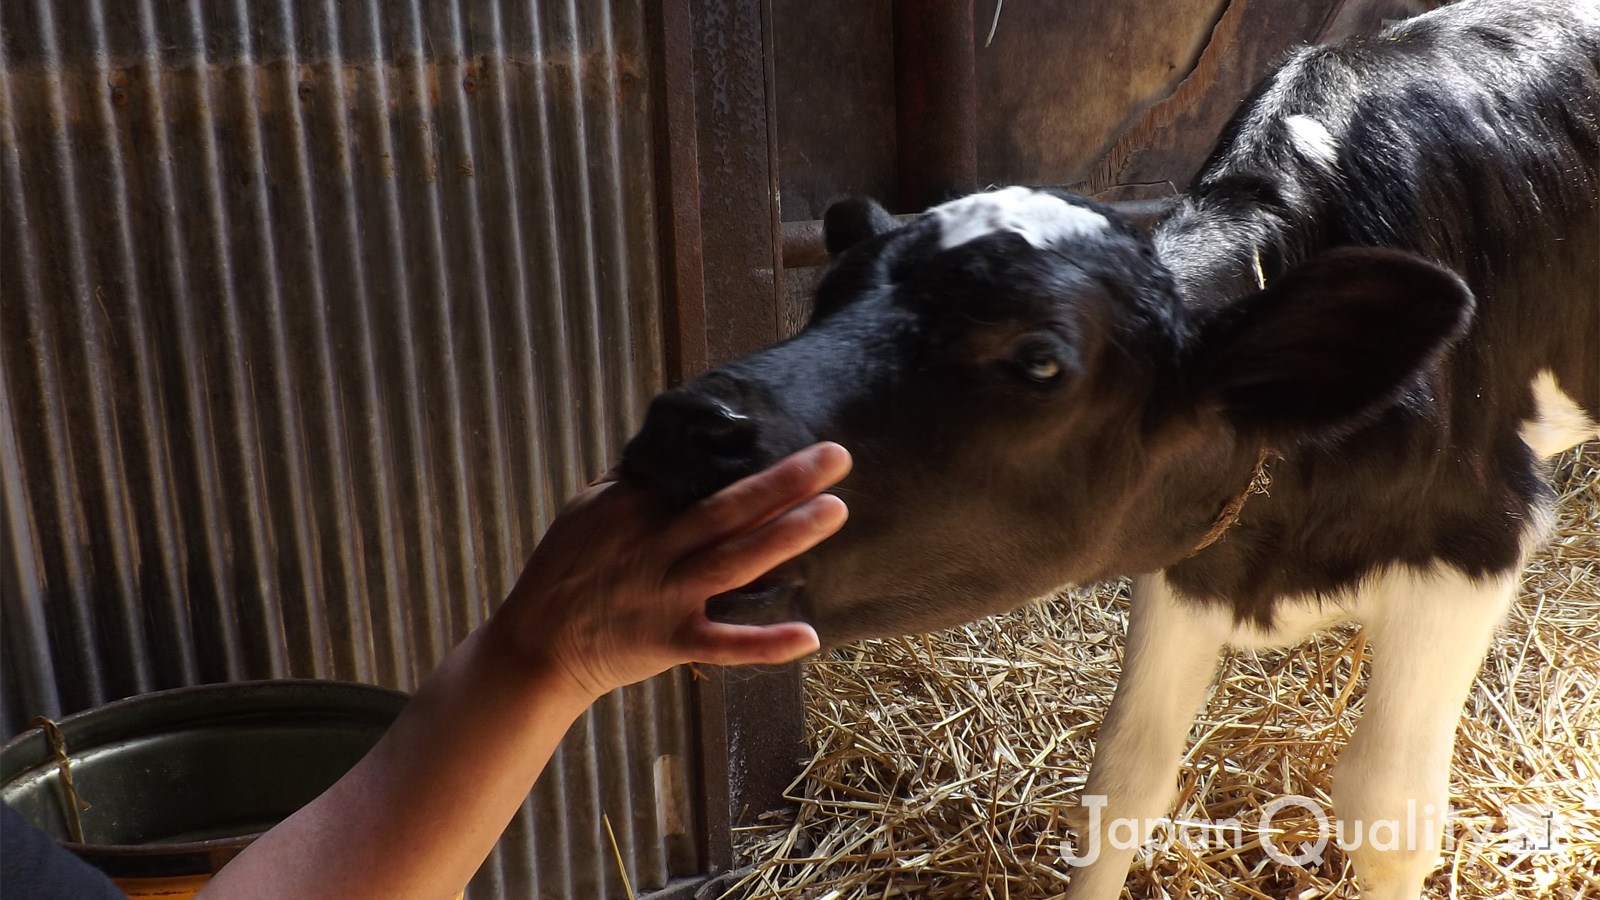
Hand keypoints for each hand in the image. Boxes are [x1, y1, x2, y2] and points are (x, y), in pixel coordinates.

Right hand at [490, 443, 850, 699]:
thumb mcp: (586, 507)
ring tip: (835, 511)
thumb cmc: (564, 569)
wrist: (534, 645)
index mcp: (634, 508)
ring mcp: (664, 596)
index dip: (746, 452)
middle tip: (837, 455)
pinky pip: (723, 644)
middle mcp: (655, 548)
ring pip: (734, 563)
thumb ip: (635, 477)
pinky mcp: (669, 643)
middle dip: (785, 480)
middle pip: (728, 508)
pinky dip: (764, 644)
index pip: (698, 472)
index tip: (791, 426)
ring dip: (786, 538)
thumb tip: (675, 439)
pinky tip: (809, 636)